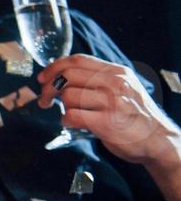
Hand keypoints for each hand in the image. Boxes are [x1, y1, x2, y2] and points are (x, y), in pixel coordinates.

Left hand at [38, 55, 180, 171]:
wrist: (158, 140)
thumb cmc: (136, 116)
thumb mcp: (124, 89)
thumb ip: (99, 80)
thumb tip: (62, 76)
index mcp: (117, 72)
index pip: (77, 60)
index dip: (54, 67)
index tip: (42, 78)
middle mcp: (115, 83)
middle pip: (67, 76)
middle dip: (49, 88)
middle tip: (45, 100)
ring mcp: (112, 102)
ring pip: (68, 96)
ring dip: (60, 107)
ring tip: (67, 114)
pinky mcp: (107, 122)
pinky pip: (72, 115)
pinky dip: (66, 121)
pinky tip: (71, 124)